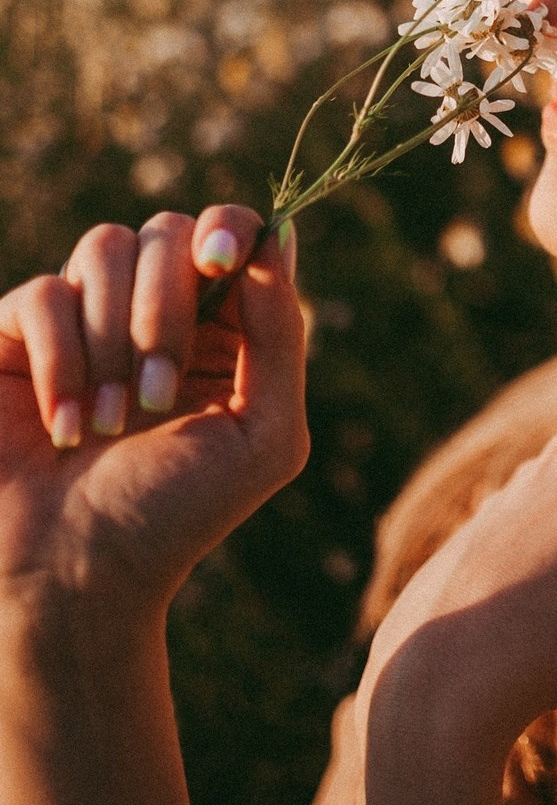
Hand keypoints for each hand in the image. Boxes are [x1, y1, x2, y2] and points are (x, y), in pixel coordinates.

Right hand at [0, 206, 308, 625]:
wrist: (74, 578)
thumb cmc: (176, 512)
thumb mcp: (263, 434)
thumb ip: (281, 335)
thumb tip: (278, 239)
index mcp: (224, 323)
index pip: (232, 229)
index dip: (230, 227)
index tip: (221, 260)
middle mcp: (155, 307)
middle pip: (168, 231)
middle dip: (166, 309)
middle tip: (156, 397)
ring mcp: (85, 315)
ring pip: (104, 246)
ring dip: (112, 339)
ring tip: (110, 422)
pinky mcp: (16, 335)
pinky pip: (41, 293)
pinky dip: (59, 359)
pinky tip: (65, 425)